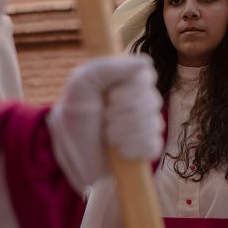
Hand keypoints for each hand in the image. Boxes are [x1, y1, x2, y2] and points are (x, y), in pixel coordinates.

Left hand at [48, 55, 163, 187]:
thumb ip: (106, 68)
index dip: (130, 90)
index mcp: (121, 81)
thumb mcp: (79, 89)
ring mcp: (145, 123)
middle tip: (105, 121)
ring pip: (153, 123)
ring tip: (109, 139)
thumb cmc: (73, 125)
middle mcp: (136, 99)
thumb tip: (145, 62)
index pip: (146, 75)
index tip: (110, 99)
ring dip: (125, 134)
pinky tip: (120, 152)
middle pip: (151, 99)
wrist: (74, 166)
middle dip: (124, 115)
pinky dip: (134, 150)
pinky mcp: (148, 146)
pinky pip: (153, 145)